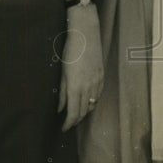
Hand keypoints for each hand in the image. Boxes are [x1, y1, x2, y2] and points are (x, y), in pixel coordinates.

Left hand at [58, 6, 103, 131]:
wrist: (86, 34)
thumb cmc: (71, 51)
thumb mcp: (62, 73)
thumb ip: (62, 93)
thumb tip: (60, 108)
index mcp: (76, 88)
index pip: (74, 114)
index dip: (68, 124)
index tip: (63, 128)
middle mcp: (89, 87)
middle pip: (84, 112)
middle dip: (76, 119)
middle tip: (68, 122)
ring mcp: (97, 82)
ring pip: (92, 104)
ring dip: (84, 111)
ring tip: (77, 112)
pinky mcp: (102, 76)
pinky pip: (98, 94)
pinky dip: (92, 101)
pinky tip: (87, 100)